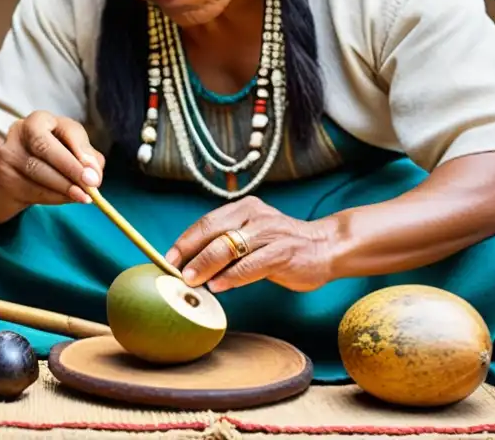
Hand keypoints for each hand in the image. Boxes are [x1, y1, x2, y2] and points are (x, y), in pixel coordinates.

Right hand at [0, 110, 104, 205]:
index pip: (67, 130)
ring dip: (63, 187)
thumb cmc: (55, 154)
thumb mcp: (74, 148)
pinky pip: (30, 189)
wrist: (18, 171)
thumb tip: (94, 175)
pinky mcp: (4, 175)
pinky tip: (66, 199)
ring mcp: (9, 152)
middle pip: (45, 148)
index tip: (95, 173)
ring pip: (37, 171)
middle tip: (90, 186)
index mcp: (43, 119)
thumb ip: (88, 158)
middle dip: (70, 168)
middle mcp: (22, 130)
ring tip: (82, 197)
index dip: (82, 151)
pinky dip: (52, 197)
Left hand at [164, 195, 336, 292]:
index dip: (185, 241)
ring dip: (206, 265)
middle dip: (190, 253)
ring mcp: (270, 233)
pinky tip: (219, 286)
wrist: (326, 246)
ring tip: (191, 281)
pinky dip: (232, 276)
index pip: (206, 222)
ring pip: (229, 247)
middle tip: (175, 272)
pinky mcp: (283, 252)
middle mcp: (255, 216)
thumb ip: (227, 246)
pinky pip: (252, 264)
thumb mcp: (252, 237)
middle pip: (213, 232)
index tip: (168, 259)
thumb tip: (191, 266)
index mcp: (244, 209)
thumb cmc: (281, 246)